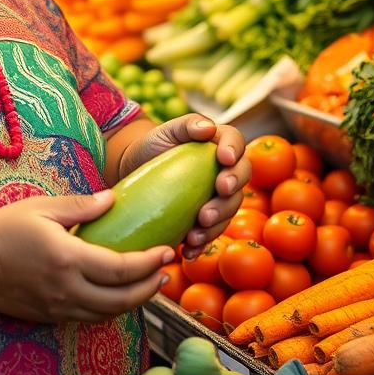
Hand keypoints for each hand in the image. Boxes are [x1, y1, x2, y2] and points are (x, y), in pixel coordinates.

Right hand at [0, 192, 172, 323]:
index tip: (166, 251)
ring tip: (149, 285)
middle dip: (149, 288)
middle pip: (122, 300)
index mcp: (67, 259)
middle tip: (165, 272)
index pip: (121, 269)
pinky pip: (89, 317)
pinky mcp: (50, 317)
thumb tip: (114, 198)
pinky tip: (117, 294)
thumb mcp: (42, 207)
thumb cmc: (3, 229)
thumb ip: (81, 206)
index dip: (149, 263)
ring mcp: (58, 308)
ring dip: (134, 302)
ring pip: (108, 314)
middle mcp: (67, 289)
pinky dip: (110, 309)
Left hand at [119, 114, 249, 260]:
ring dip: (215, 224)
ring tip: (195, 234)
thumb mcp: (166, 130)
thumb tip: (208, 129)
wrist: (133, 169)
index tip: (224, 159)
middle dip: (228, 196)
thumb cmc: (153, 145)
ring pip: (228, 211)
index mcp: (219, 144)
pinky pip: (210, 233)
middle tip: (209, 205)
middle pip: (239, 181)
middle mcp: (224, 171)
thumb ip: (187, 124)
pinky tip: (189, 250)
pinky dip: (202, 244)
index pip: (237, 142)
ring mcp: (216, 196)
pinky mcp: (204, 218)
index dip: (234, 150)